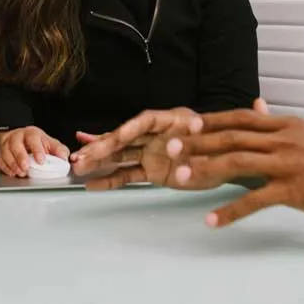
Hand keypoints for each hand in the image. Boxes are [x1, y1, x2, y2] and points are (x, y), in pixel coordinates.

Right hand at [0, 127, 68, 176]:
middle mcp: (18, 137)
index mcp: (31, 133)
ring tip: (22, 172)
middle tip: (27, 168)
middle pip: (16, 145)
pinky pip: (0, 161)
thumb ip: (58, 150)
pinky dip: (6, 168)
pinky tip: (13, 173)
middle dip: (21, 157)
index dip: (37, 149)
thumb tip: (64, 158)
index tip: (41, 160)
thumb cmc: (36, 142)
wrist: (20, 138)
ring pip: (6, 153)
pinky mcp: (1, 154)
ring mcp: (7, 145)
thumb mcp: (49, 143)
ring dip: (13, 164)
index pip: (33, 139)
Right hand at [70, 108, 207, 189]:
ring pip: (121, 156)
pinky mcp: (151, 171)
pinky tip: (92, 184)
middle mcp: (155, 135)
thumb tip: (196, 125)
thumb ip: (201, 133)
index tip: (118, 135)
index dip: (131, 127)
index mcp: (170, 120)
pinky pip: (128, 175)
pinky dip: (110, 180)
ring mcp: (150, 153)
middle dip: (104, 147)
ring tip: (78, 166)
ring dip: (99, 161)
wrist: (225, 159)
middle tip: (83, 156)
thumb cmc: (219, 141)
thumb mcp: (213, 135)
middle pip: (126, 138)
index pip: (146, 121)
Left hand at [166, 109, 303, 227]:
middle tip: (171, 146)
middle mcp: (284, 139)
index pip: (241, 117)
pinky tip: (213, 219)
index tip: (188, 123)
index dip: (213, 120)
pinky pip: (256, 200)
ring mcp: (289, 164)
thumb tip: (257, 105)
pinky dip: (231, 210)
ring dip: (205, 170)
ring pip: (238, 163)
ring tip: (181, 178)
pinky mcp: (295, 191)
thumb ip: (278, 122)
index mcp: (286, 125)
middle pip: (233, 137)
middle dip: (198, 141)